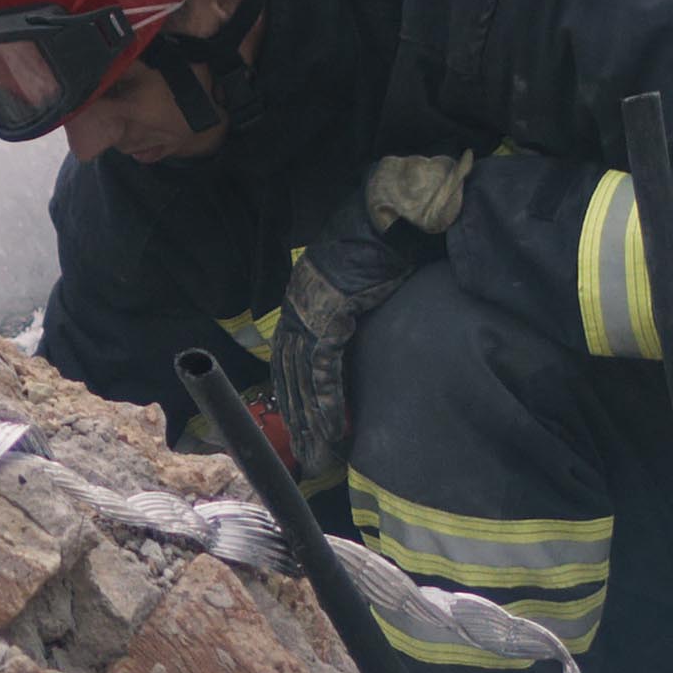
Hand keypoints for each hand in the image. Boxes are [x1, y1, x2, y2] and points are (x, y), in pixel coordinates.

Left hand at [272, 167, 451, 486]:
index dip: (294, 392)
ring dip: (310, 419)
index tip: (300, 421)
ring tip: (318, 452)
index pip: (289, 357)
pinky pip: (324, 371)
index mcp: (300, 301)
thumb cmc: (377, 246)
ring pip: (302, 380)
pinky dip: (329, 402)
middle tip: (304, 453)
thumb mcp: (355, 283)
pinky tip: (333, 428)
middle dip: (297, 417)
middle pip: (289, 376)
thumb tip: (358, 330)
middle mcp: (296, 309)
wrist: (383, 219)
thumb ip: (349, 310)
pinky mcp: (329, 320)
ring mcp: (309, 315)